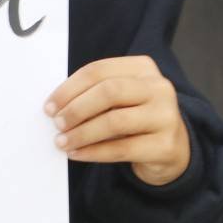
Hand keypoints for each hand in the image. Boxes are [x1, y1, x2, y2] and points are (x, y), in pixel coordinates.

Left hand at [44, 56, 189, 185]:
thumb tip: (56, 107)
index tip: (50, 106)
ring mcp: (166, 116)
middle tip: (56, 123)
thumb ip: (94, 94)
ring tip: (62, 141)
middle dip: (76, 109)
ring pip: (115, 121)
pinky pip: (122, 148)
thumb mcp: (120, 99)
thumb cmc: (135, 118)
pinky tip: (77, 154)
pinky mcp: (166, 146)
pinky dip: (94, 152)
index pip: (98, 70)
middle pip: (108, 92)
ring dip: (82, 133)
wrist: (173, 149)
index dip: (69, 88)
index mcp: (143, 68)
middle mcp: (159, 88)